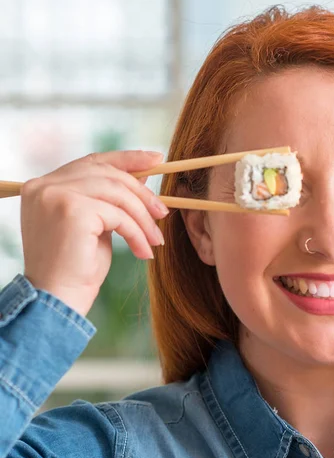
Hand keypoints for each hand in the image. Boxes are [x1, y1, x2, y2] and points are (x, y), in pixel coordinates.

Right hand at [21, 150, 168, 316]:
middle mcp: (45, 185)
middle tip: (163, 213)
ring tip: (156, 240)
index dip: (128, 158)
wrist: (58, 299)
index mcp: (45, 185)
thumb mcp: (97, 225)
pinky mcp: (72, 210)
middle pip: (109, 174)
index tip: (157, 159)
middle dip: (142, 194)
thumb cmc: (77, 268)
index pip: (93, 161)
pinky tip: (143, 252)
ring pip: (117, 194)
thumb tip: (143, 176)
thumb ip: (111, 199)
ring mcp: (56, 195)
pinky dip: (137, 233)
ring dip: (143, 219)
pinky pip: (118, 215)